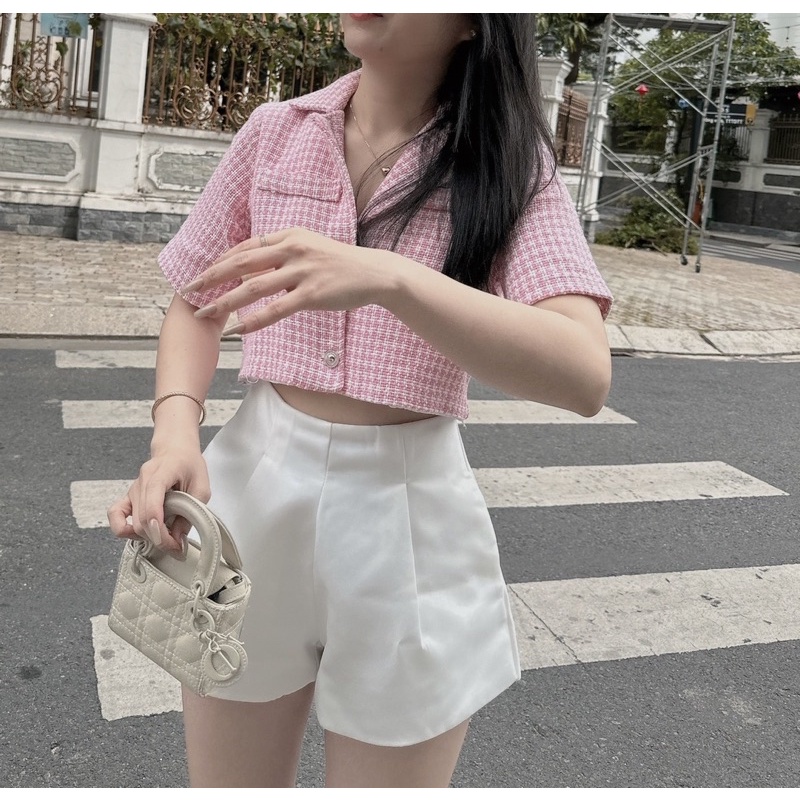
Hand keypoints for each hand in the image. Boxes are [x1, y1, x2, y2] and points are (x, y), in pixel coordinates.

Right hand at [107, 446, 209, 553]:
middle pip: (141, 519)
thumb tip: (178, 538)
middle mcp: (142, 481)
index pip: (152, 501)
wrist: (175, 449)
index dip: (157, 525)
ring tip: (165, 538)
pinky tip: (139, 534)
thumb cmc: (189, 465)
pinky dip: (123, 529)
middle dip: (158, 538)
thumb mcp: (202, 487)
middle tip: (177, 546)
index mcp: (161, 472)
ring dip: (147, 537)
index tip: (170, 542)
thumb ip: (193, 512)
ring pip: (131, 522)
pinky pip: (115, 515)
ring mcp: (133, 489)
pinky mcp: (128, 497)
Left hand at [183, 228, 399, 334]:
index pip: (245, 247)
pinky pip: (275, 310)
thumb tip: (256, 272)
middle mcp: (291, 249)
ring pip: (252, 287)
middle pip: (240, 263)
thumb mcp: (311, 250)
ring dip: (224, 301)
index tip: (201, 274)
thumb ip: (283, 257)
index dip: (220, 261)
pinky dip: (253, 321)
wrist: (375, 273)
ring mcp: (301, 271)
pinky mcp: (311, 294)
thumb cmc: (342, 265)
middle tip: (187, 290)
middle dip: (210, 278)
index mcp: (289, 236)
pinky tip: (236, 330)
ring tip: (204, 313)